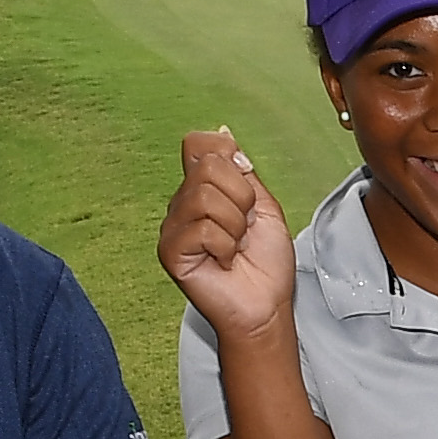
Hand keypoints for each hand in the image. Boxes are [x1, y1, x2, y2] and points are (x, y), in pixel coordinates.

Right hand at [160, 128, 294, 347]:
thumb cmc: (266, 263)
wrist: (266, 305)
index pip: (199, 145)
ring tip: (235, 247)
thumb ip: (242, 171)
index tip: (246, 187)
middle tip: (244, 228)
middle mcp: (182, 204)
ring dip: (235, 226)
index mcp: (202, 189)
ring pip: (206, 197)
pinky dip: (226, 246)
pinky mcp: (170, 252)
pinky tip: (224, 261)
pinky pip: (202, 228)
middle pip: (209, 167)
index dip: (227, 157)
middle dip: (241, 199)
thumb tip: (222, 133)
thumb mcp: (263, 206)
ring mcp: (173, 228)